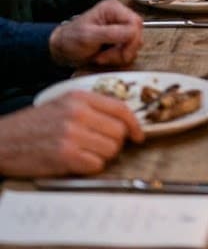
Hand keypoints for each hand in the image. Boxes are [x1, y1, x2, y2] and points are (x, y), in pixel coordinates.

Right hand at [0, 92, 142, 176]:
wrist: (5, 139)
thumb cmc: (35, 124)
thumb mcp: (63, 103)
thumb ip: (91, 108)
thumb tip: (121, 122)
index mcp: (80, 97)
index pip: (120, 108)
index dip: (134, 124)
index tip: (138, 135)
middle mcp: (78, 113)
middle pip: (119, 131)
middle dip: (115, 143)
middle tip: (101, 146)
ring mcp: (72, 134)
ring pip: (110, 149)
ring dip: (102, 156)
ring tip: (85, 153)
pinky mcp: (65, 155)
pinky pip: (96, 165)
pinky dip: (91, 167)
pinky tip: (77, 162)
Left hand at [48, 0, 142, 68]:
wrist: (62, 50)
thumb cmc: (71, 40)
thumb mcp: (88, 36)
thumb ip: (111, 33)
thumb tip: (132, 32)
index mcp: (113, 9)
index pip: (135, 22)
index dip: (131, 39)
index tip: (118, 51)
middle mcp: (119, 16)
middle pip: (138, 34)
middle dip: (124, 50)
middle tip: (107, 56)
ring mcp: (120, 28)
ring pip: (135, 45)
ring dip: (119, 56)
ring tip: (102, 56)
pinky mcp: (119, 40)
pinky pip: (128, 51)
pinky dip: (118, 58)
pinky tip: (104, 57)